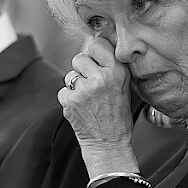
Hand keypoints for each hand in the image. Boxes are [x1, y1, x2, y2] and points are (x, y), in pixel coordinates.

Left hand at [58, 37, 138, 176]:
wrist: (109, 143)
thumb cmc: (117, 115)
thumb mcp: (124, 87)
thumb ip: (110, 66)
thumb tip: (93, 43)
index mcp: (118, 72)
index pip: (98, 44)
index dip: (94, 51)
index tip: (94, 58)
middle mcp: (101, 78)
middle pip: (79, 58)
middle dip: (81, 69)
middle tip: (91, 85)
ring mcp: (84, 89)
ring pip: (69, 75)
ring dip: (75, 86)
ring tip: (88, 100)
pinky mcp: (70, 101)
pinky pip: (63, 91)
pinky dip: (68, 99)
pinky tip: (80, 109)